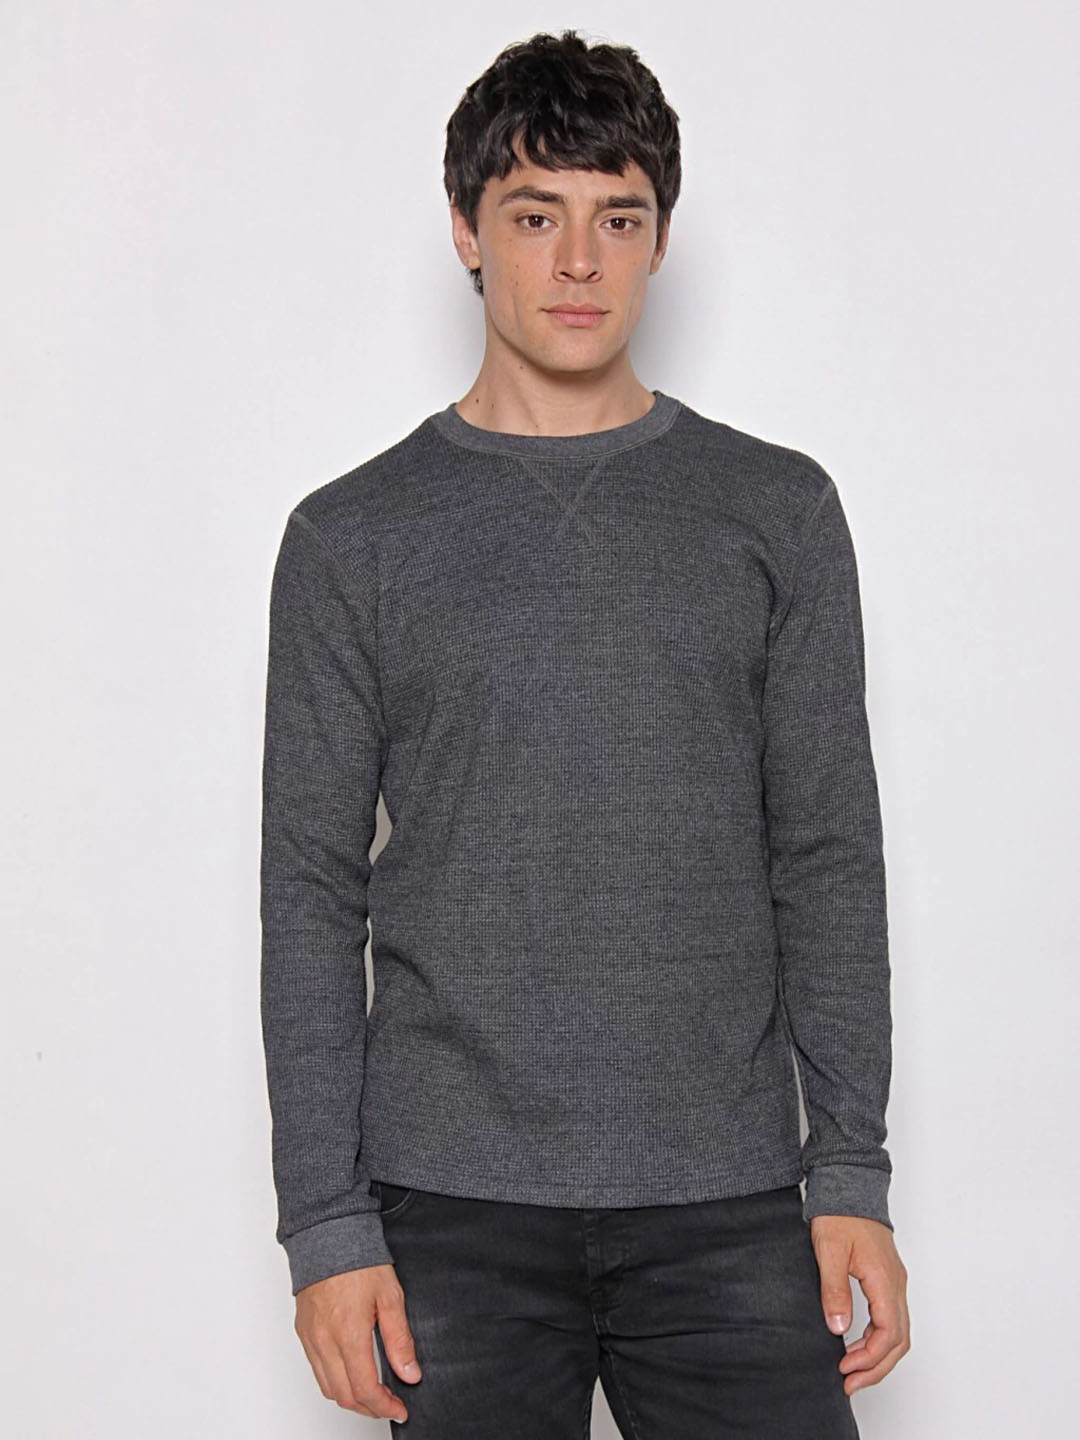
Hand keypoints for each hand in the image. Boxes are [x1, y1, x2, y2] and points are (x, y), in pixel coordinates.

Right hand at [294, 1263, 422, 1421]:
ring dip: (351, 1397)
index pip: (365, 1388)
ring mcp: (310, 1338)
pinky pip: (317, 1370)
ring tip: (373, 1392)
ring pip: (328, 1388)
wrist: (329, 1235)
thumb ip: (400, 1339)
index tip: (400, 1408)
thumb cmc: (359, 1260)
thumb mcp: (390, 1297)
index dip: (384, 1406)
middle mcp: (324, 1341)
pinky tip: (351, 1372)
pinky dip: (334, 1381)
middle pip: (345, 1395)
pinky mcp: (303, 1333)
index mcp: (348, 1333)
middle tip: (390, 1403)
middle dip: (370, 1407)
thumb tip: (410, 1373)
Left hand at [809, 1215, 910, 1396]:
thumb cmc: (839, 1213)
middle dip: (876, 1367)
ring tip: (852, 1370)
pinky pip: (891, 1318)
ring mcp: (894, 1282)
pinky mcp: (887, 1279)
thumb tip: (839, 1329)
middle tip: (849, 1383)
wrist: (849, 1185)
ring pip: (898, 1332)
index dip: (869, 1359)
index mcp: (884, 1279)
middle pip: (899, 1340)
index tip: (845, 1370)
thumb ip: (834, 1290)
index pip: (888, 1333)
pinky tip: (857, 1344)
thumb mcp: (830, 1251)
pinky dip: (878, 1339)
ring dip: (878, 1356)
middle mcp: (896, 1284)